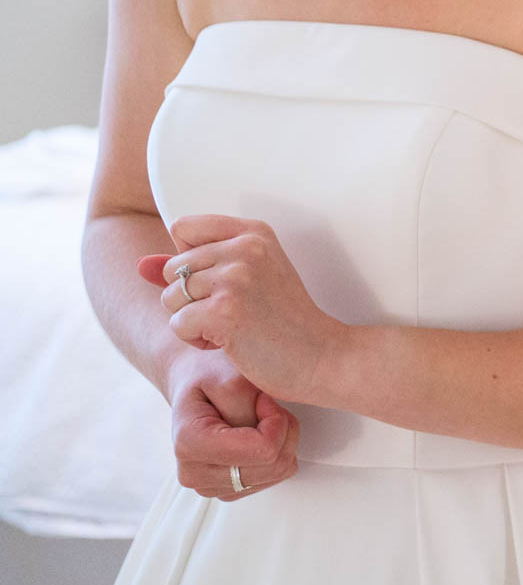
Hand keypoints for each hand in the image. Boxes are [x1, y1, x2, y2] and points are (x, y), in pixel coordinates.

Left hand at [137, 215, 346, 403]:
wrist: (322, 355)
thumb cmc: (282, 320)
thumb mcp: (243, 280)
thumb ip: (191, 268)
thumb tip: (138, 264)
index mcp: (253, 231)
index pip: (182, 228)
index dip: (190, 263)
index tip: (223, 283)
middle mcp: (245, 246)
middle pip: (171, 268)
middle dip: (190, 298)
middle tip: (233, 311)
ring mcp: (236, 277)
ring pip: (169, 297)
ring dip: (192, 321)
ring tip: (232, 326)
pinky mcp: (225, 311)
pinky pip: (177, 325)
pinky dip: (197, 341)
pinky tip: (230, 342)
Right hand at [161, 346, 300, 500]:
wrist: (194, 383)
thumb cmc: (210, 374)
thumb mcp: (230, 374)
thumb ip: (248, 405)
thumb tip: (265, 438)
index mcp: (190, 443)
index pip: (263, 450)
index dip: (276, 421)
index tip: (264, 399)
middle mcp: (194, 474)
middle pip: (274, 465)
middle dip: (283, 430)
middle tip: (265, 406)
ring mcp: (210, 486)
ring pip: (278, 472)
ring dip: (282, 441)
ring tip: (261, 417)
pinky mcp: (228, 490)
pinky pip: (275, 476)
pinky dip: (277, 453)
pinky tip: (259, 434)